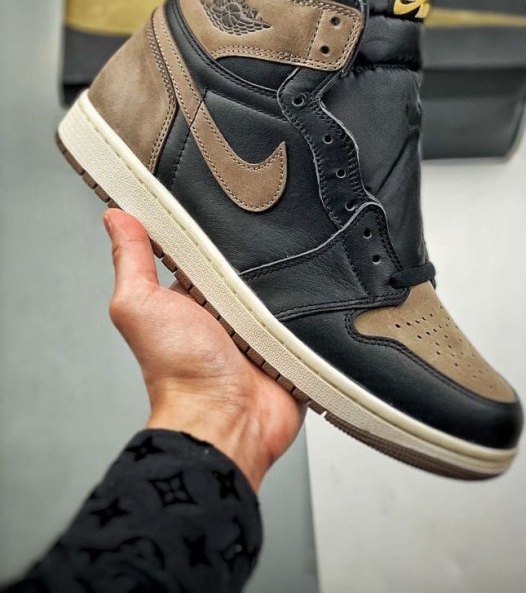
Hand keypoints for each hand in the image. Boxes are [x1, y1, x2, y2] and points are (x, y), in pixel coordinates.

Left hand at [103, 209, 304, 490]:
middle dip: (259, 247)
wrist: (226, 422)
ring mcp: (261, 326)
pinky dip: (315, 303)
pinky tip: (318, 287)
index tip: (223, 195)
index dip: (211, 225)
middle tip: (268, 227)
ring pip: (284, 284)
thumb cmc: (179, 373)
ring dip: (290, 275)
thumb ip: (131, 261)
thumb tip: (116, 218)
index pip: (205, 247)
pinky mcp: (292, 342)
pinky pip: (312, 313)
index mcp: (192, 296)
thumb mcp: (141, 305)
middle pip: (249, 263)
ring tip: (297, 257)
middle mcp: (227, 310)